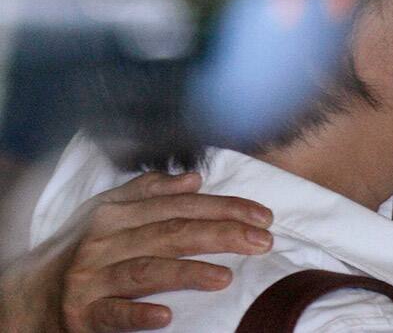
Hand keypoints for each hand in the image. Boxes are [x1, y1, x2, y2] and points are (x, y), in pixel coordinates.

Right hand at [1, 171, 273, 332]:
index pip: (182, 206)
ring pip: (147, 270)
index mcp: (117, 213)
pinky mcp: (82, 314)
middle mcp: (105, 241)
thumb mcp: (108, 213)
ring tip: (226, 276)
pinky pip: (113, 314)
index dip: (226, 208)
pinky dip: (139, 314)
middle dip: (222, 234)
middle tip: (263, 241)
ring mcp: (92, 278)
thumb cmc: (78, 250)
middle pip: (173, 233)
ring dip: (189, 272)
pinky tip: (167, 316)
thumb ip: (150, 193)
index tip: (264, 216)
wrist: (24, 295)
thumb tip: (194, 179)